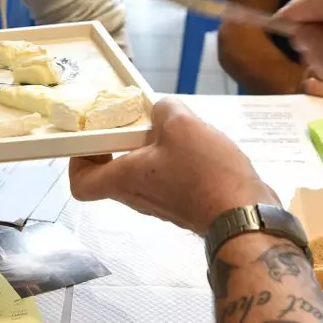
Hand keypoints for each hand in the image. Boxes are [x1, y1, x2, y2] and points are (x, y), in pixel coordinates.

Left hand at [69, 98, 279, 235]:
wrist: (244, 213)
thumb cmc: (204, 172)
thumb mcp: (181, 125)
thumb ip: (164, 109)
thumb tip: (160, 110)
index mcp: (124, 180)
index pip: (80, 184)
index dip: (78, 162)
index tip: (93, 139)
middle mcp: (136, 196)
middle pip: (112, 173)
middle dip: (118, 144)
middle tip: (134, 123)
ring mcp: (160, 204)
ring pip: (140, 174)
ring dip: (147, 150)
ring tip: (168, 128)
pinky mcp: (183, 204)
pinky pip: (164, 179)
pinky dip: (170, 160)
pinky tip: (192, 143)